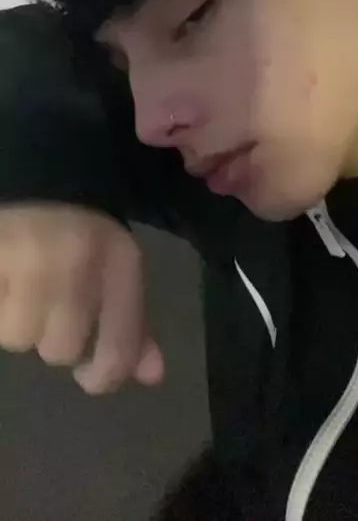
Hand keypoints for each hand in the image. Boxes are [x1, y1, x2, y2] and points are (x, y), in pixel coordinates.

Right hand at [0, 204, 163, 393]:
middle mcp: (78, 261)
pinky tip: (7, 278)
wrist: (36, 174)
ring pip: (19, 338)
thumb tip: (151, 376)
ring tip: (22, 280)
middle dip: (52, 333)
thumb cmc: (78, 226)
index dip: (105, 374)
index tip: (91, 375)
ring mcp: (30, 260)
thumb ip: (132, 323)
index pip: (119, 349)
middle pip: (61, 350)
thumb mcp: (116, 266)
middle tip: (50, 296)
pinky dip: (0, 304)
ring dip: (17, 320)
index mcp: (120, 259)